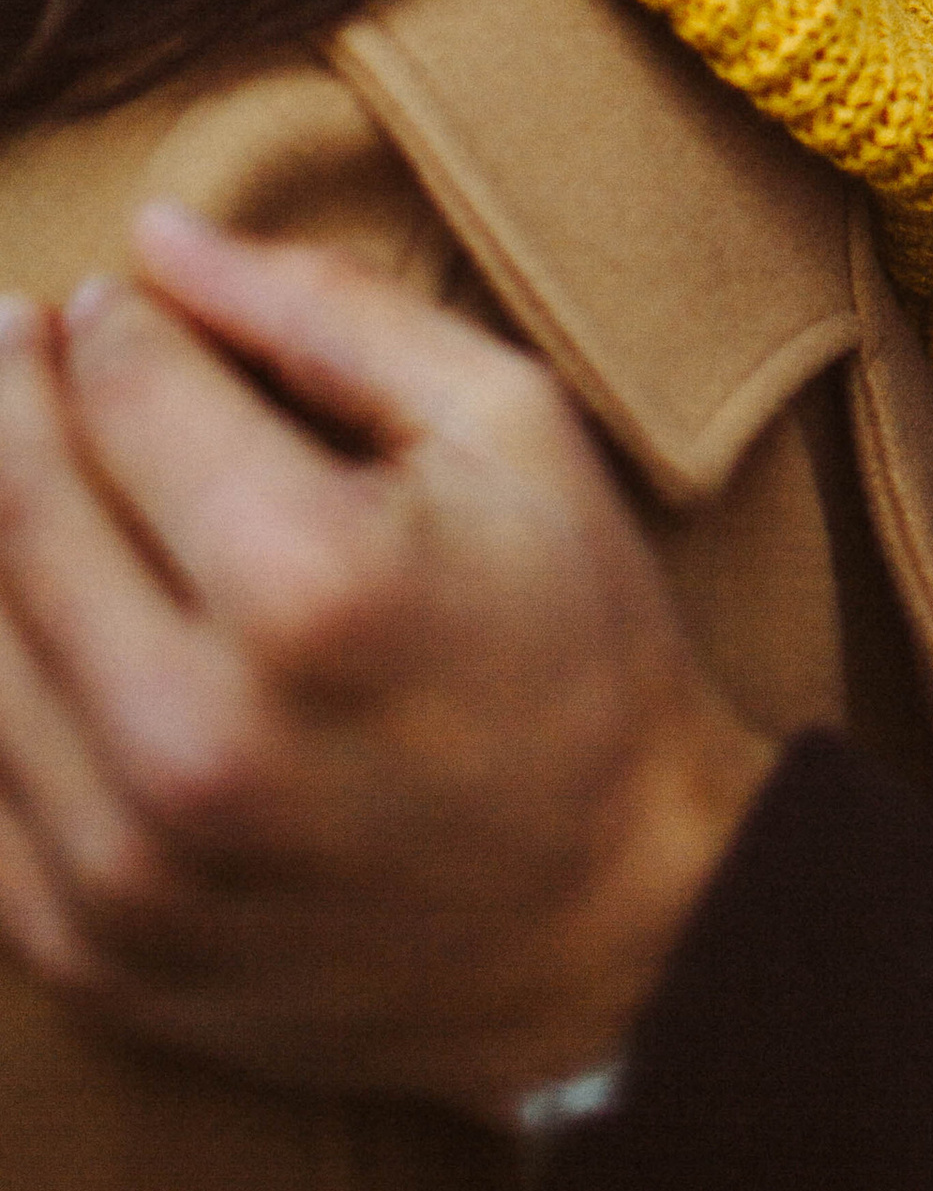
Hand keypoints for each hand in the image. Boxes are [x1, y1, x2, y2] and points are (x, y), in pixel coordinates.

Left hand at [0, 207, 773, 1117]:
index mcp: (312, 585)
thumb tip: (155, 238)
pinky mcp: (90, 951)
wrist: (615, 922)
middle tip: (23, 343)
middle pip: (16, 504)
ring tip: (31, 465)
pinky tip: (41, 614)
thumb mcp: (511, 428)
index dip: (109, 318)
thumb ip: (327, 313)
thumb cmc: (578, 643)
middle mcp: (195, 736)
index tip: (115, 295)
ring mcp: (127, 865)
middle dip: (9, 395)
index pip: (125, 391)